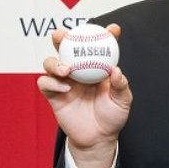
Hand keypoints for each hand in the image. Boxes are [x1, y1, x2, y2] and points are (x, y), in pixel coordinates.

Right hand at [36, 25, 131, 167]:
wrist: (98, 137)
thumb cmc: (113, 116)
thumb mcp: (123, 101)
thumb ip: (121, 86)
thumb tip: (116, 70)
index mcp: (97, 68)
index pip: (99, 47)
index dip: (105, 35)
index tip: (113, 29)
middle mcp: (79, 71)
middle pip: (66, 48)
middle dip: (63, 37)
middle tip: (64, 34)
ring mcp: (64, 82)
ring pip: (51, 63)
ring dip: (55, 62)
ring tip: (67, 69)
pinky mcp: (53, 95)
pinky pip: (45, 83)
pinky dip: (52, 82)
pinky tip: (65, 87)